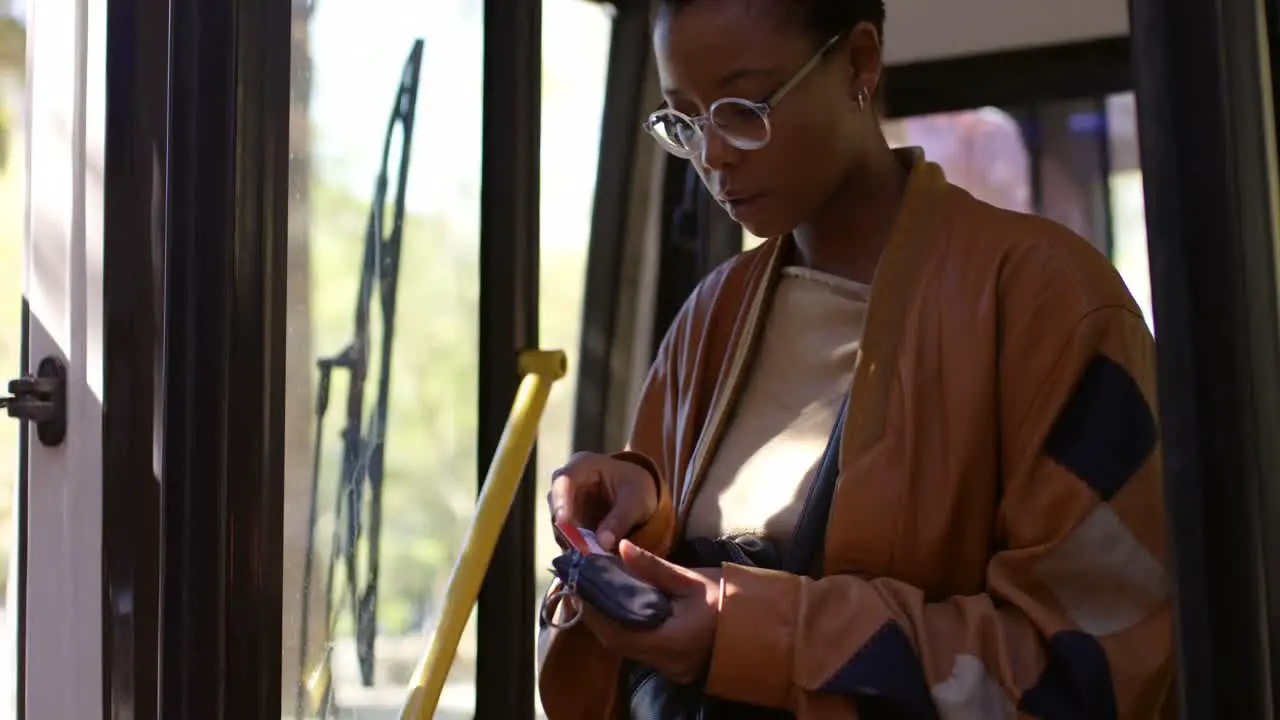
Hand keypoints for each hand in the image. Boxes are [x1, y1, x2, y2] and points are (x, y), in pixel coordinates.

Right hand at [548, 452, 657, 550]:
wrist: (638, 494)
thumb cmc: (637, 487)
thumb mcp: (637, 501)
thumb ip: (621, 519)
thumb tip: (602, 542)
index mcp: (582, 465)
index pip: (563, 480)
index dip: (561, 501)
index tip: (563, 522)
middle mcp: (566, 483)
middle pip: (556, 506)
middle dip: (568, 529)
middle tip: (586, 549)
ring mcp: (564, 503)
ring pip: (559, 526)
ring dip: (574, 542)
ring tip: (595, 554)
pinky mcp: (568, 523)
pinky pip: (566, 537)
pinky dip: (578, 547)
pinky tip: (593, 555)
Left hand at [580, 540, 721, 683]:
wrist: (764, 627)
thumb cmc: (730, 600)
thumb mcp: (691, 580)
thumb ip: (653, 567)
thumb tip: (621, 547)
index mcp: (668, 640)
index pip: (616, 630)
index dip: (593, 609)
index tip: (580, 584)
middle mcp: (665, 660)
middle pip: (616, 642)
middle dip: (596, 615)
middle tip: (584, 585)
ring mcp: (670, 667)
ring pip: (627, 647)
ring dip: (610, 622)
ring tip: (598, 593)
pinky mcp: (674, 665)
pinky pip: (641, 649)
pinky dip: (626, 629)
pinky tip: (621, 608)